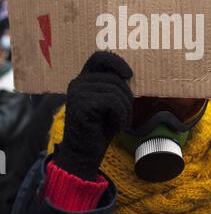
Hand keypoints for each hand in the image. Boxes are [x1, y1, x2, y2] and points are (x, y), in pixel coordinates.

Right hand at [54, 51, 132, 180]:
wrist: (84, 156)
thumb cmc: (100, 130)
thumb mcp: (109, 104)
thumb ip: (113, 86)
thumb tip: (129, 72)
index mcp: (83, 80)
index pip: (99, 57)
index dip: (116, 62)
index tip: (129, 75)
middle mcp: (77, 83)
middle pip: (114, 78)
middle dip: (127, 97)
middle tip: (123, 116)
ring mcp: (77, 92)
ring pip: (115, 90)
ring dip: (125, 109)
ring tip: (119, 122)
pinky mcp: (81, 104)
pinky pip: (112, 101)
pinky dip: (120, 115)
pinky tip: (115, 126)